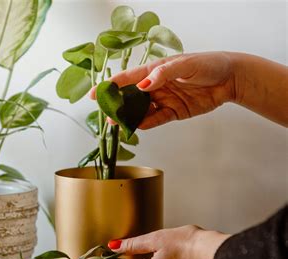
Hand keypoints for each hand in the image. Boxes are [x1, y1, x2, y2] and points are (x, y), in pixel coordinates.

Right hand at [90, 52, 236, 128]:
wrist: (231, 79)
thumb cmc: (209, 65)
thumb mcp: (186, 64)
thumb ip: (163, 74)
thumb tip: (143, 85)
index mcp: (155, 70)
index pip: (128, 78)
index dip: (111, 85)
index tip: (96, 93)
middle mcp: (155, 86)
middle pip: (131, 97)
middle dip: (117, 105)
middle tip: (106, 114)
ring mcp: (163, 100)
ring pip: (141, 110)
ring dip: (129, 117)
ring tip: (118, 124)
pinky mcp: (173, 112)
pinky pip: (156, 119)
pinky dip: (146, 124)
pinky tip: (137, 127)